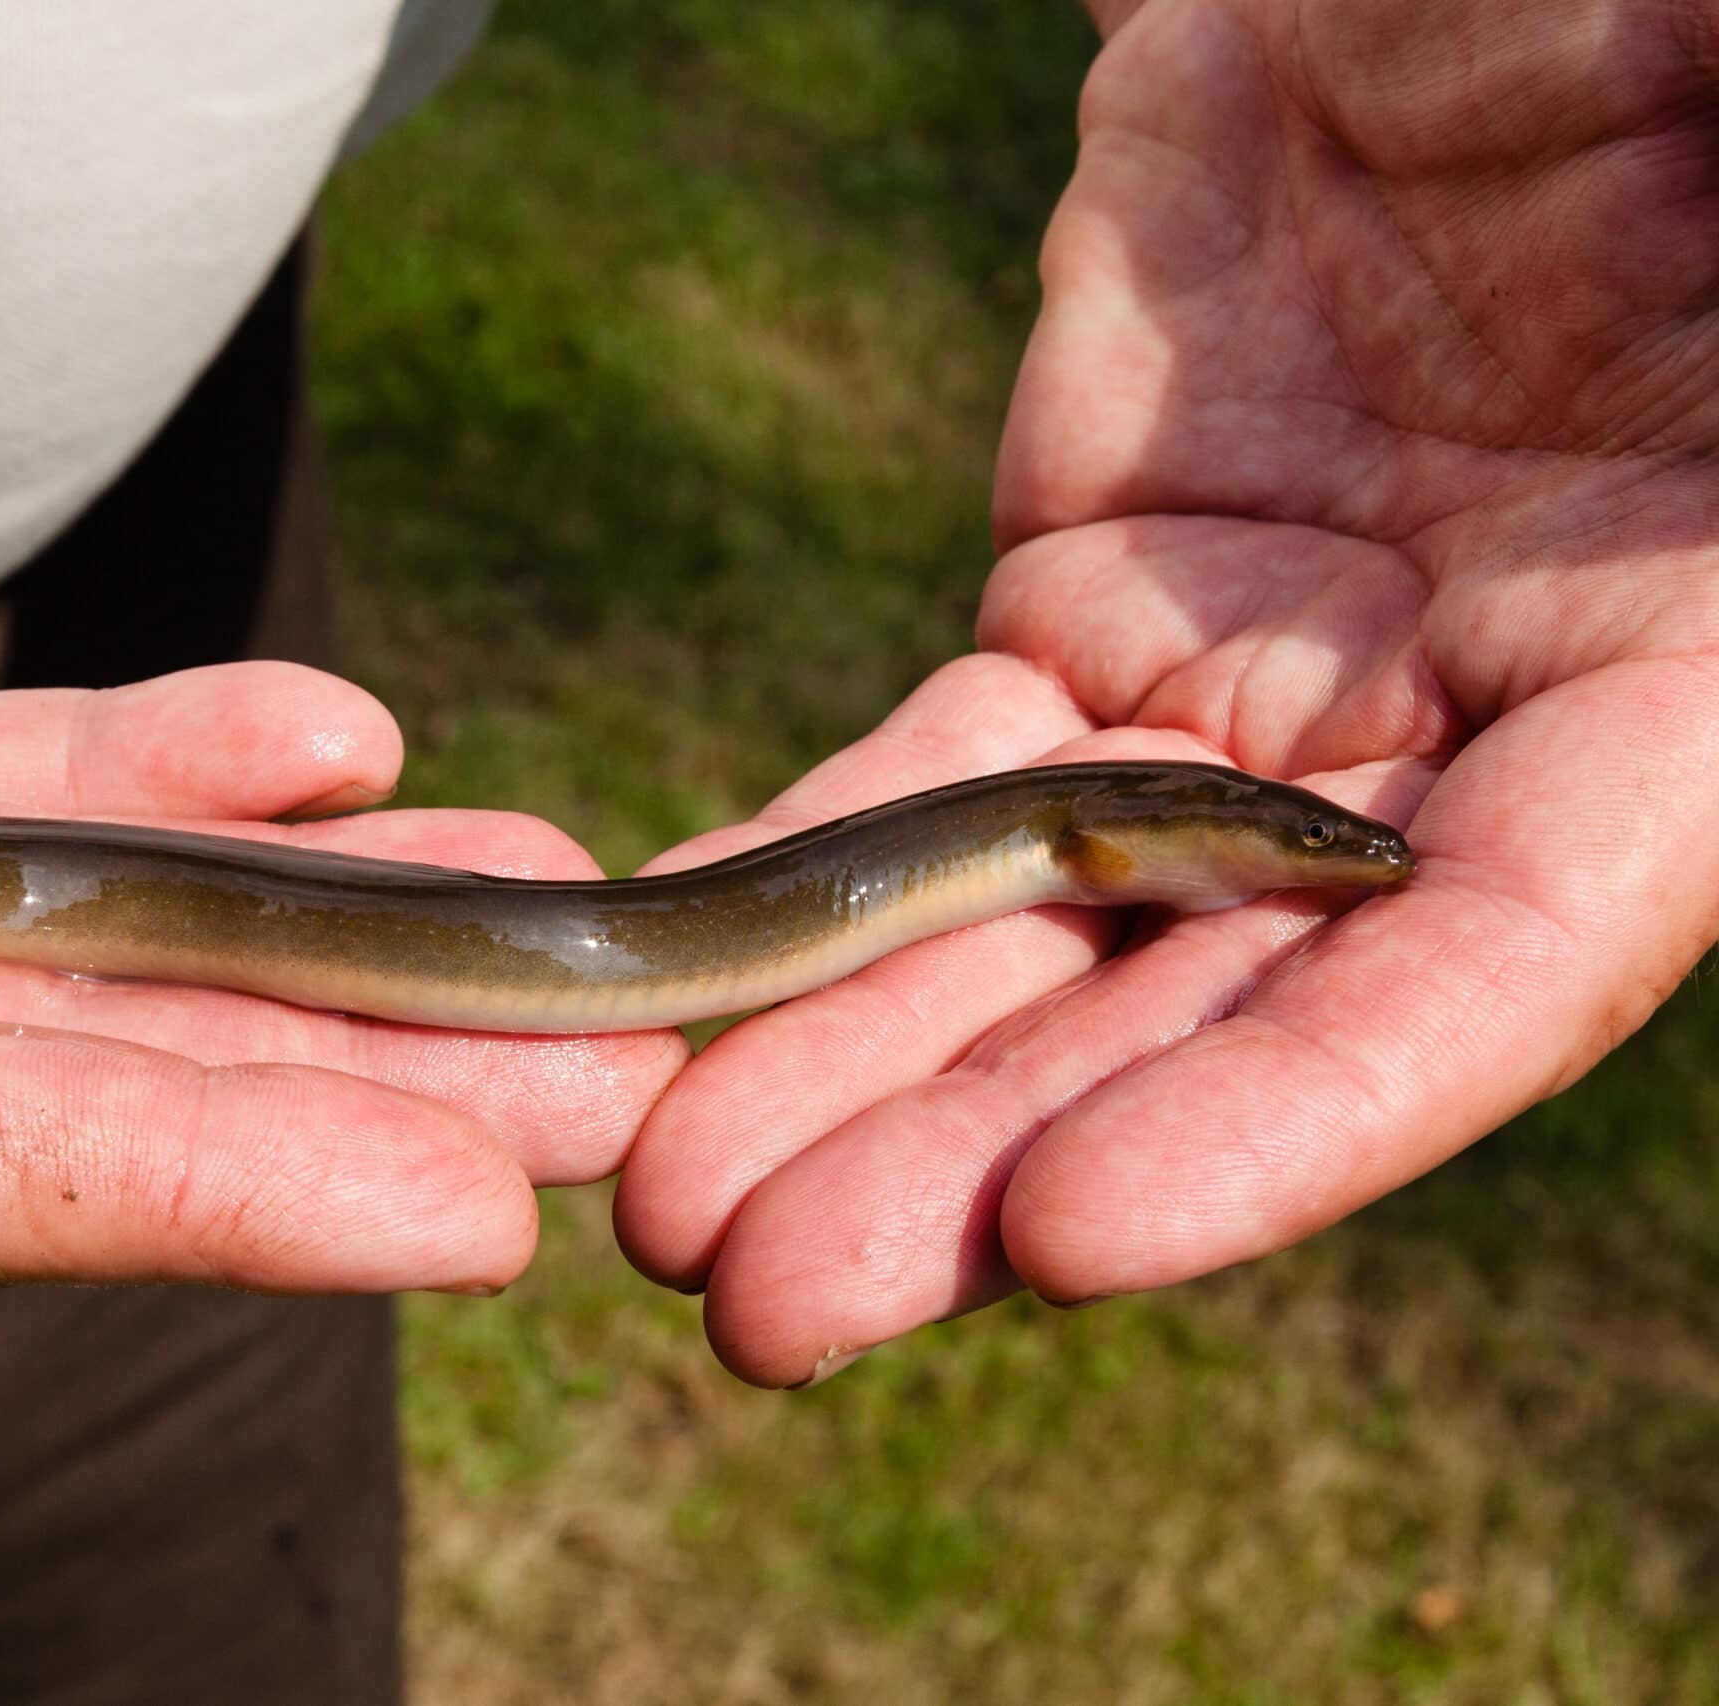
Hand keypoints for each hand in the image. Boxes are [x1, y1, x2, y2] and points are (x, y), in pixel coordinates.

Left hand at [613, 0, 1718, 1382]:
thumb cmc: (1627, 33)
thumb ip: (1698, 334)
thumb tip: (1570, 662)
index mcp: (1694, 657)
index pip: (1501, 962)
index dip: (1297, 1114)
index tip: (1068, 1233)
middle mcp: (1475, 724)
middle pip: (1219, 1006)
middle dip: (988, 1161)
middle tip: (762, 1302)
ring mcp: (1262, 671)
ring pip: (1045, 926)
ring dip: (856, 1075)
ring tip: (666, 1216)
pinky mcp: (1091, 585)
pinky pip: (936, 775)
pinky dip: (812, 883)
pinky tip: (670, 992)